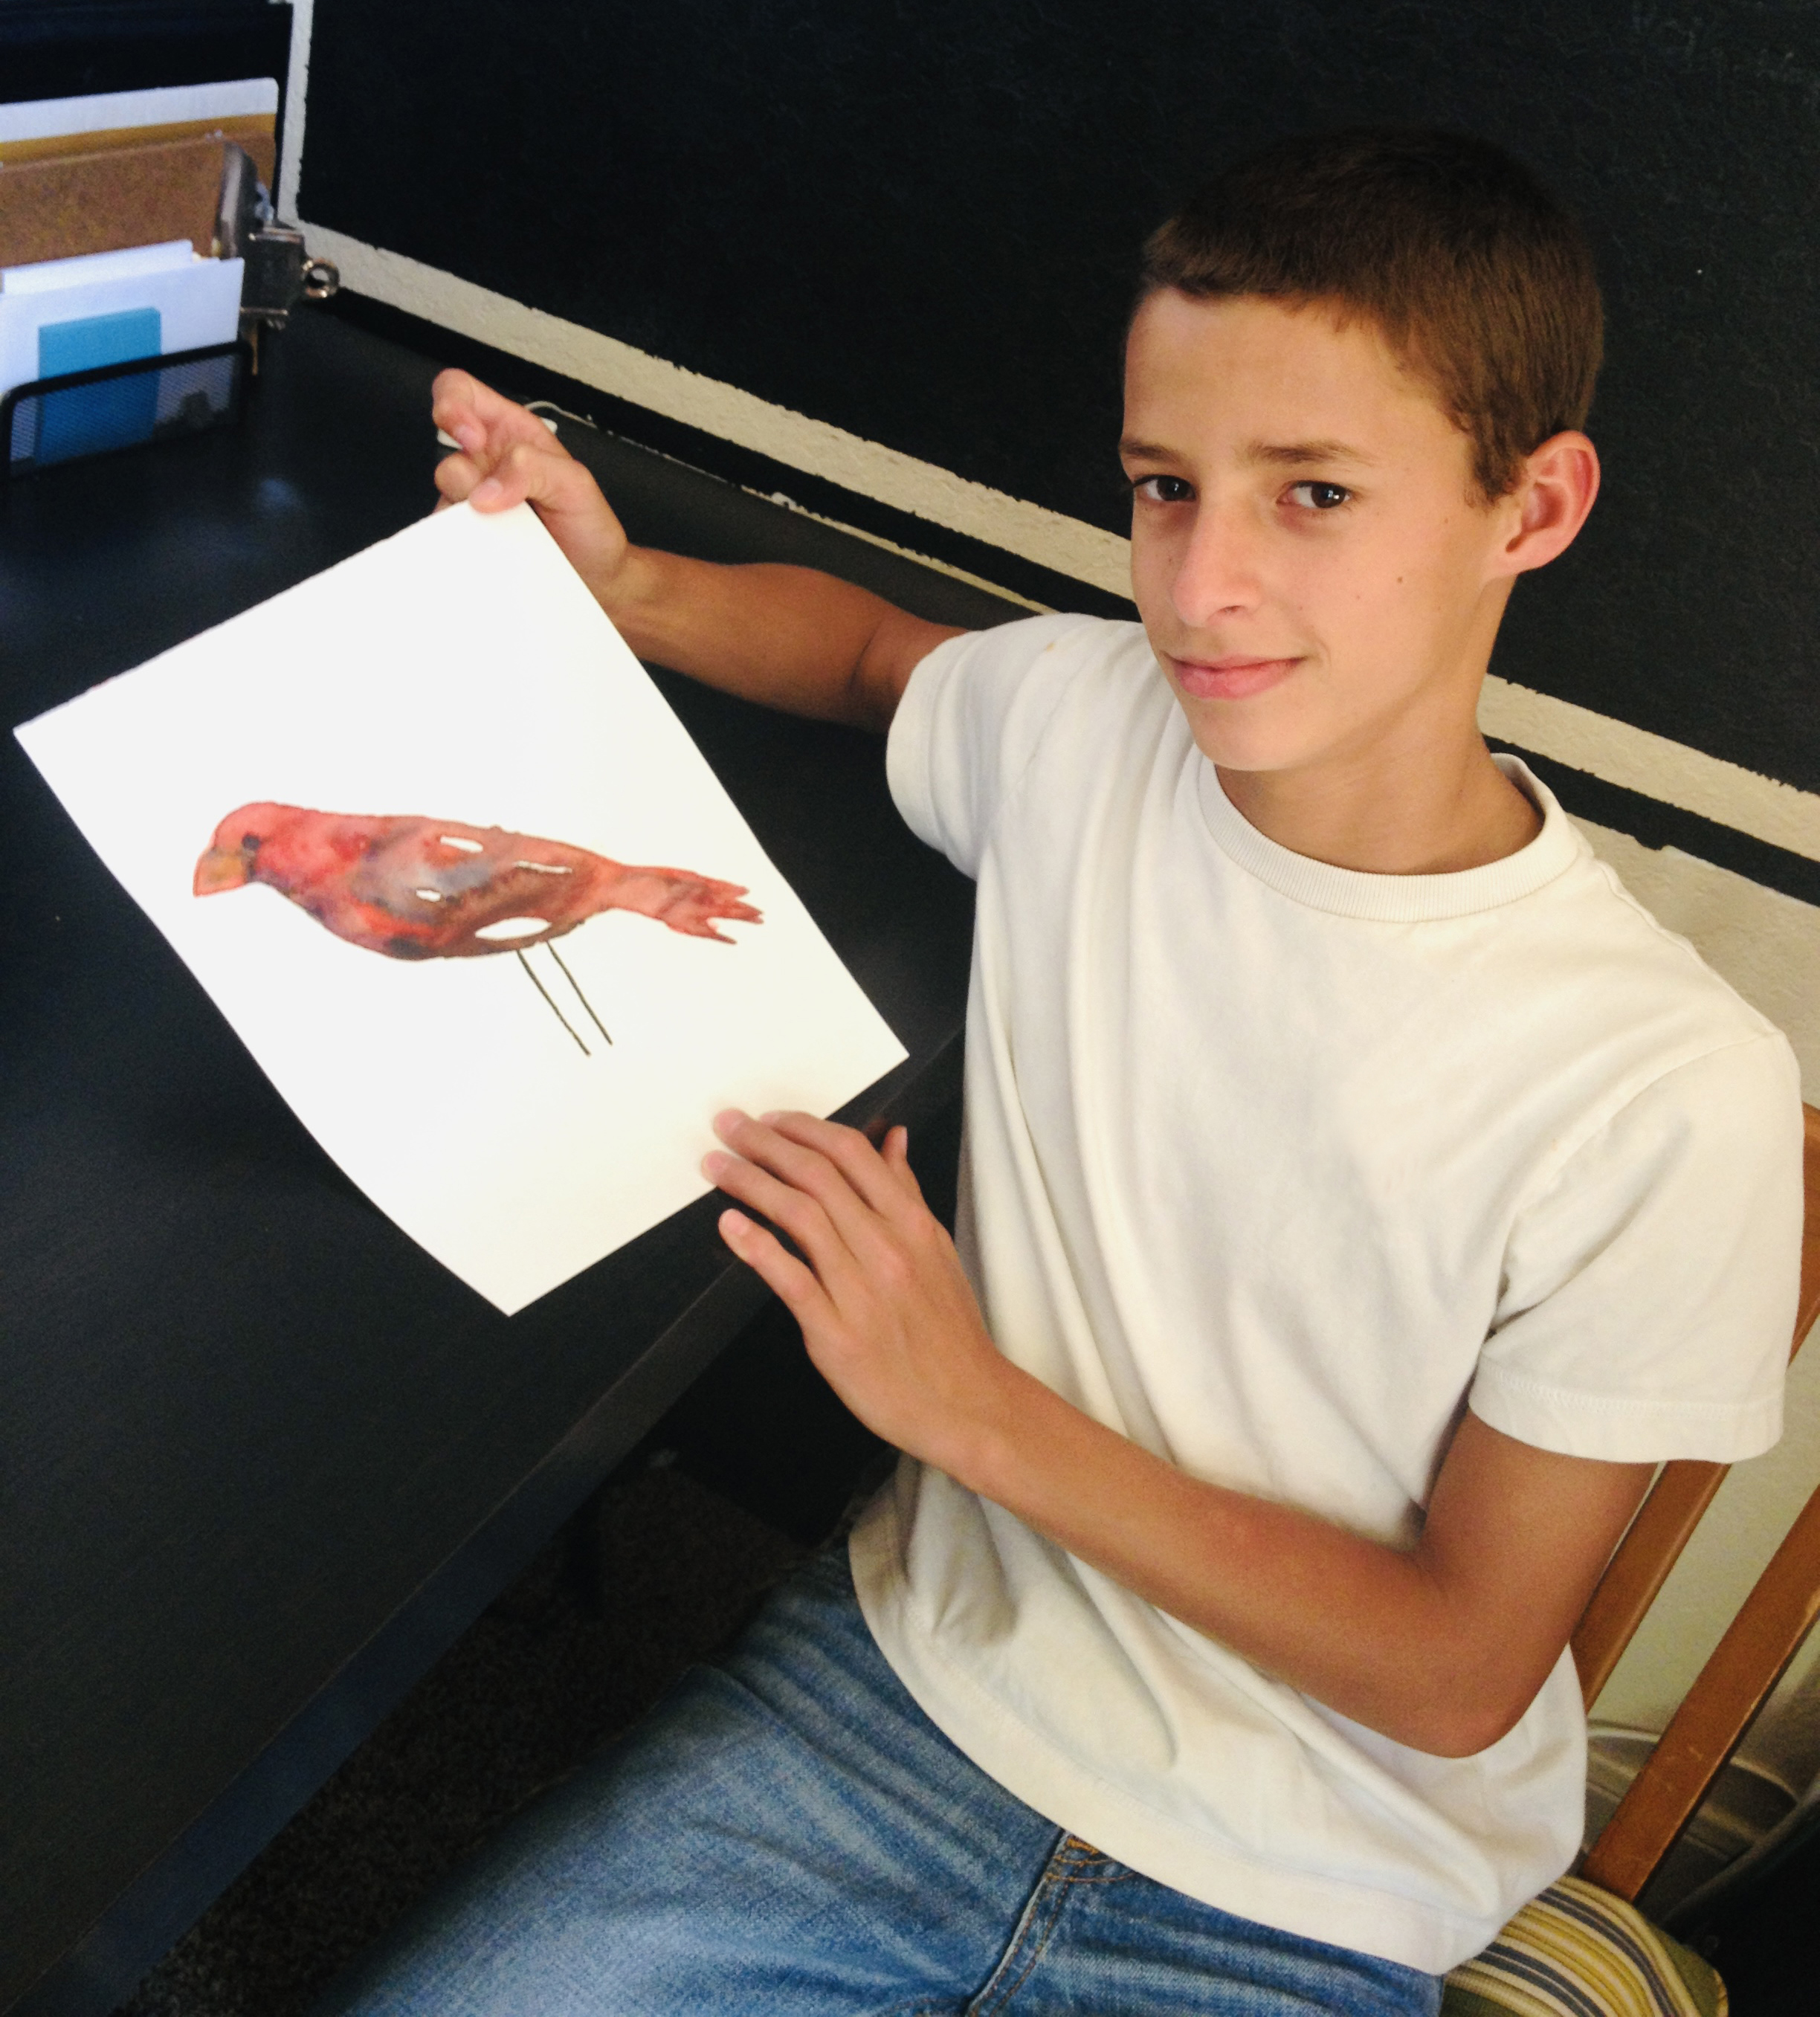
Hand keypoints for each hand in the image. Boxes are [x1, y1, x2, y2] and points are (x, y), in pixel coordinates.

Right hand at [430, 369, 633, 605]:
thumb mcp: (575, 483)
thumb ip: (533, 468)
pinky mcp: (470, 537)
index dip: (452, 405)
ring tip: (512, 531)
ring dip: (471, 515)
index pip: (460, 392)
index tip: (472, 438)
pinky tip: (498, 548)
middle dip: (465, 477)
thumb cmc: (588, 524)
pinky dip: (468, 542)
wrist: (595, 577)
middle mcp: (486, 463)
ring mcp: (474, 502)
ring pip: (444, 499)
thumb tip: (486, 489)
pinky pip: (449, 536)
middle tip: (493, 501)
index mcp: (510, 433)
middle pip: (442, 452)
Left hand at [704, 1109, 1018, 1474]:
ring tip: (717, 1167)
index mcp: (910, 1223)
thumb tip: (892, 1140)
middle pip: (816, 1176)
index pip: (850, 1153)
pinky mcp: (836, 1333)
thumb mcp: (935, 1248)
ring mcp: (860, 1290)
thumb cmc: (949, 1330)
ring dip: (750, 1183)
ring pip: (798, 1217)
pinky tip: (731, 1224)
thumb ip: (905, 1192)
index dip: (803, 1127)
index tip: (770, 1119)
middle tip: (729, 1127)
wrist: (967, 1403)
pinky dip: (757, 1246)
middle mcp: (885, 1247)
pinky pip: (791, 1280)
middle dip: (764, 1143)